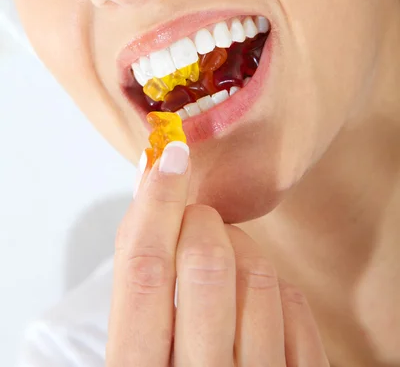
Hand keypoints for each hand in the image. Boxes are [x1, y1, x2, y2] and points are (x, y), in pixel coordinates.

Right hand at [106, 142, 329, 365]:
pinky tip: (255, 295)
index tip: (168, 155)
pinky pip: (293, 301)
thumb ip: (141, 282)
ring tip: (226, 263)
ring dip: (239, 248)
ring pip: (256, 275)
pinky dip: (273, 281)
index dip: (155, 202)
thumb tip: (150, 189)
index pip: (143, 271)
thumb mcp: (139, 353)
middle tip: (198, 224)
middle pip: (203, 263)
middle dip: (200, 222)